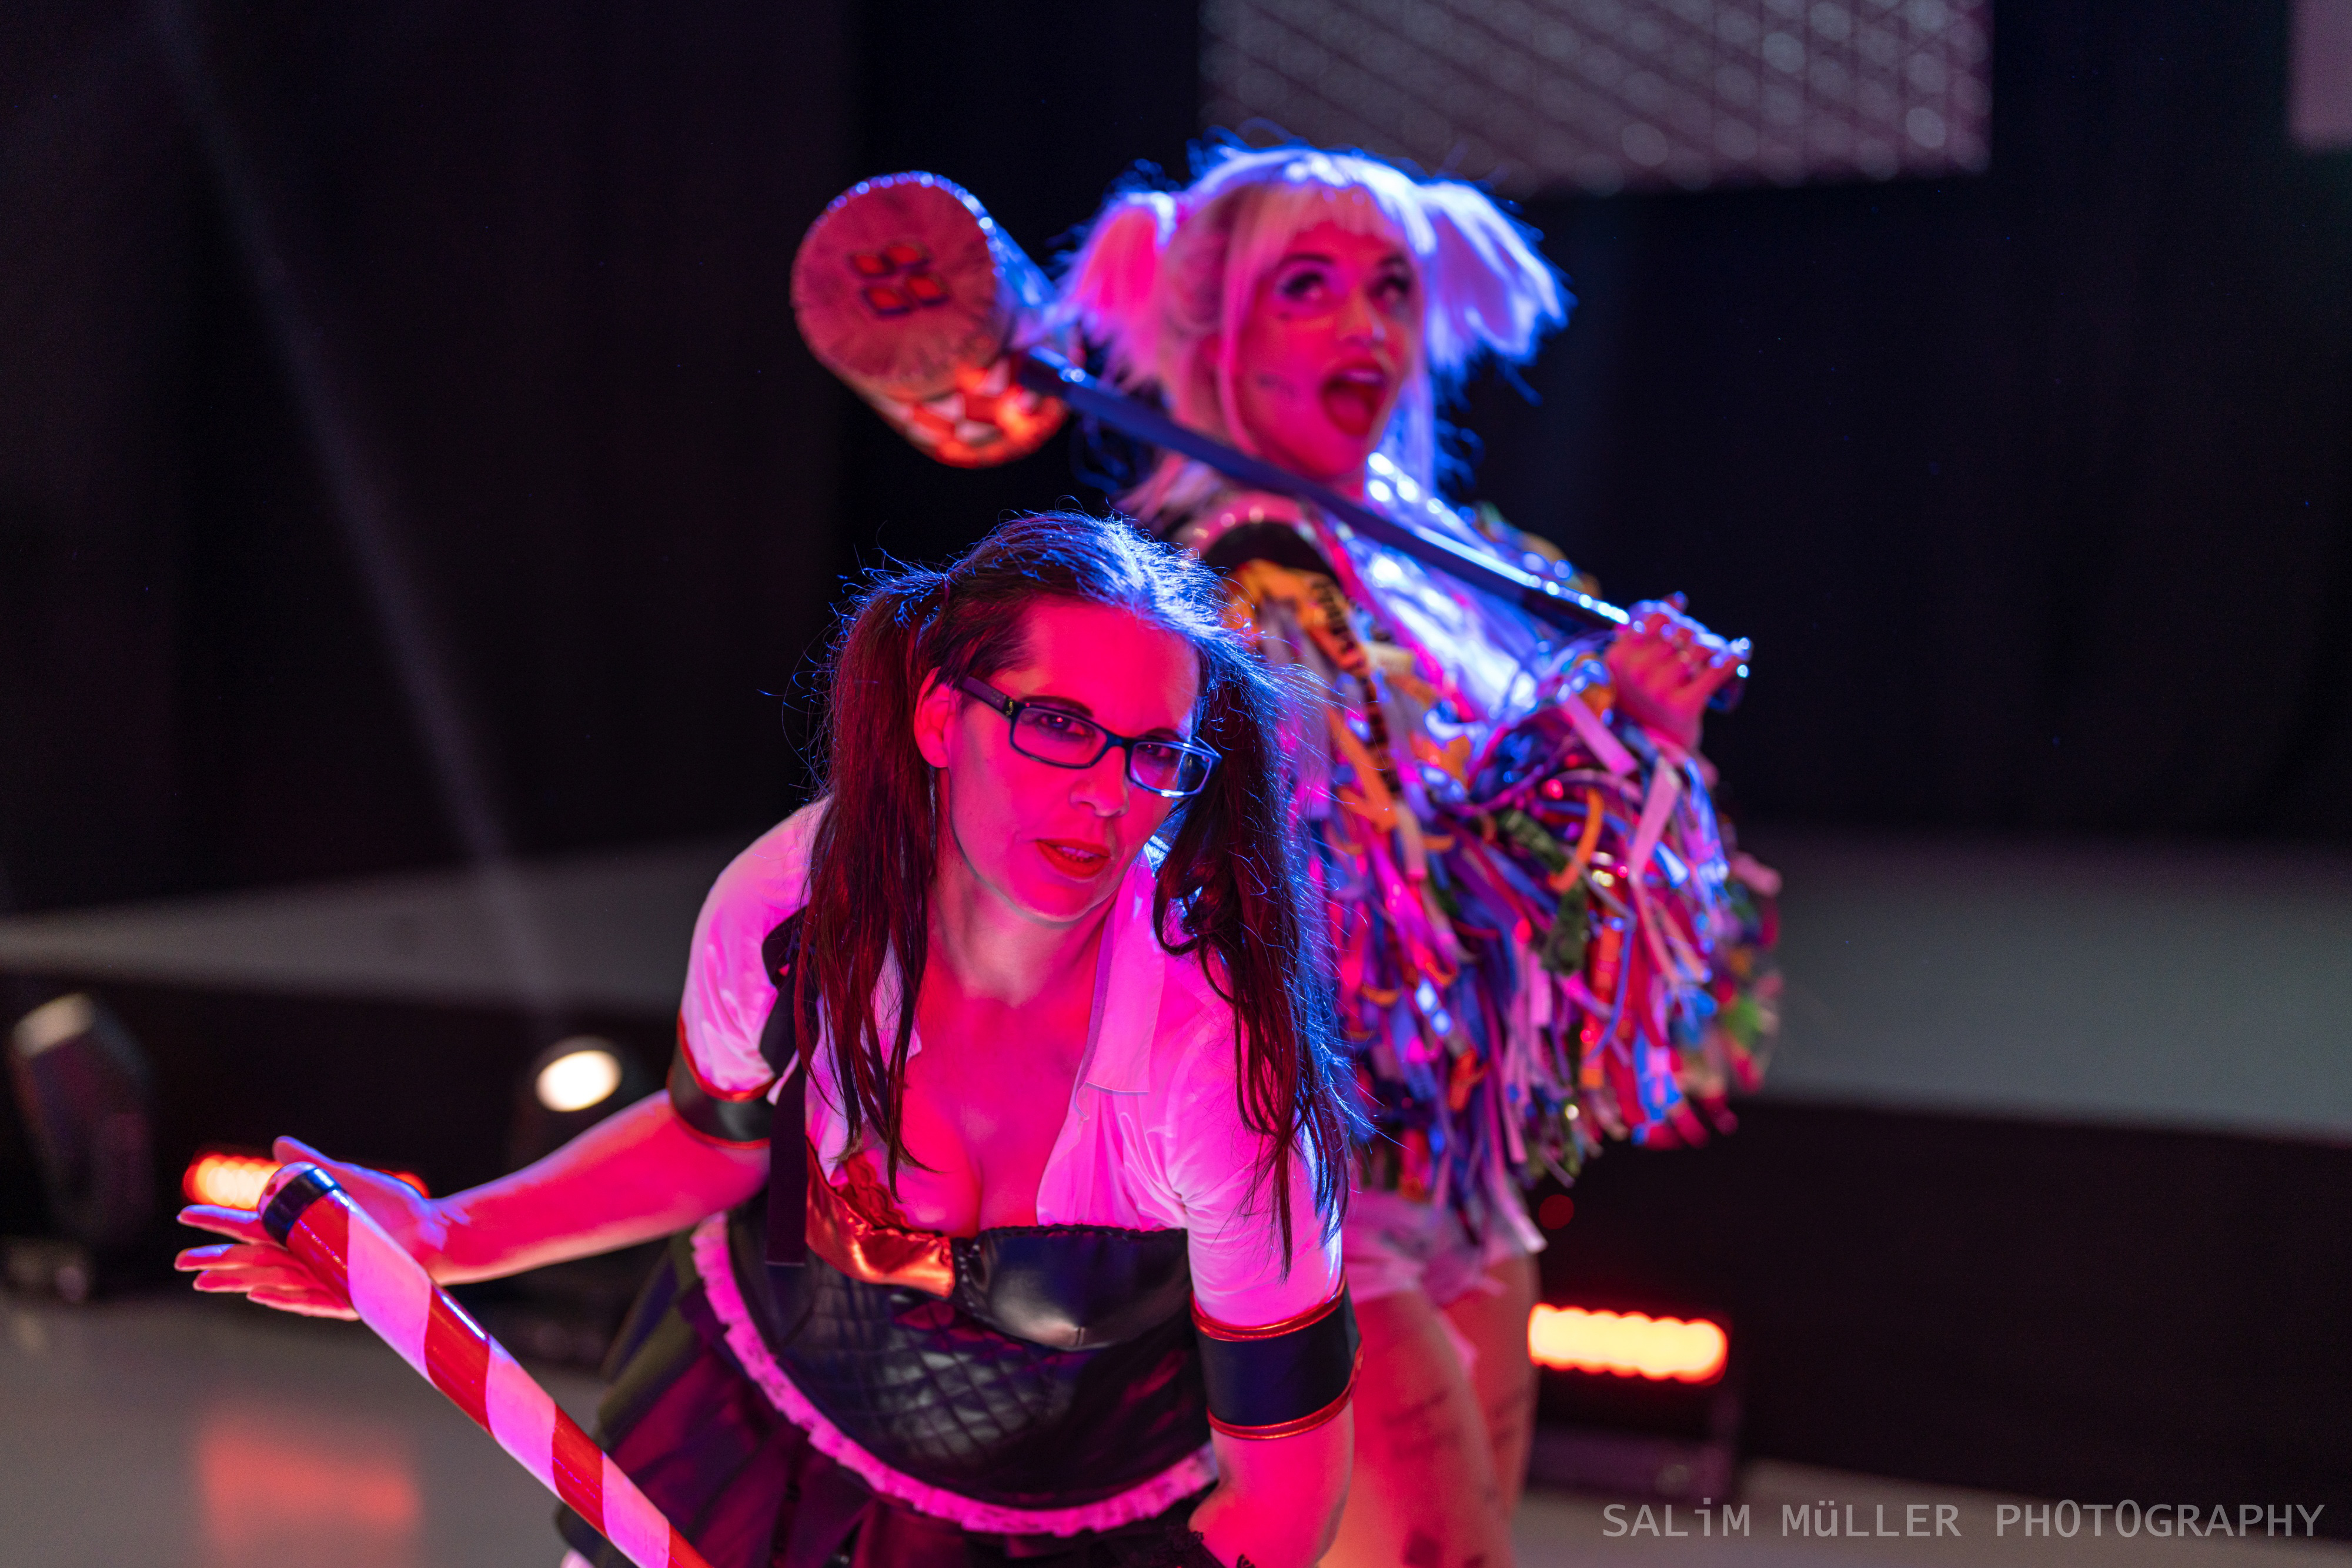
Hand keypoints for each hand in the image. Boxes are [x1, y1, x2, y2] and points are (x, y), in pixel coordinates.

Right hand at [175, 1136, 446, 1318]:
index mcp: (302, 1231)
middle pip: (253, 1260)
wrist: (434, 1230)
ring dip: (240, 1282)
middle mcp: (307, 1257)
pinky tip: (258, 1294)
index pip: (251, 1228)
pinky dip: (285, 1298)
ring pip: (273, 1282)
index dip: (219, 1224)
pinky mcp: (347, 1295)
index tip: (186, 1216)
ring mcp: (324, 1278)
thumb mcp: (348, 1179)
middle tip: (181, 1262)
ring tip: (204, 1282)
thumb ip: (313, 1165)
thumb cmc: (393, 1208)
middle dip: (217, 1261)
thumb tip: (278, 1144)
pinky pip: (310, 1300)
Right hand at [1604, 595, 1745, 751]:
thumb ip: (1642, 632)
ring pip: (1699, 648)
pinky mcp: (1682, 705)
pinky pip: (1716, 671)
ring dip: (1715, 644)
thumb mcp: (1629, 666)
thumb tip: (1677, 599)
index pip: (1652, 617)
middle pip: (1680, 632)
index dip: (1671, 612)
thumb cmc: (1643, 700)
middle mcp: (1636, 671)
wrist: (1650, 748)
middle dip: (1696, 632)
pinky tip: (1742, 650)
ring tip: (1718, 651)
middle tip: (1703, 643)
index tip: (1681, 617)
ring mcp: (1658, 688)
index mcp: (1619, 657)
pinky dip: (1733, 657)